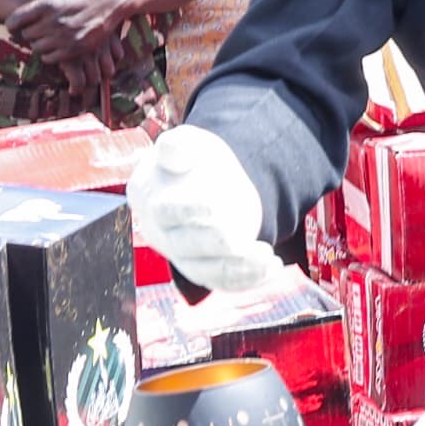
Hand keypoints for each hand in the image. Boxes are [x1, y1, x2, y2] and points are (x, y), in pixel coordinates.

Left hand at [1, 0, 135, 57]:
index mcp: (47, 3)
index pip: (15, 20)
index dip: (12, 23)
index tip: (16, 22)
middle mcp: (55, 21)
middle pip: (26, 35)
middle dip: (27, 31)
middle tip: (34, 27)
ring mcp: (66, 36)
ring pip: (37, 48)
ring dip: (38, 43)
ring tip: (45, 35)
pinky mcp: (76, 47)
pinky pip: (51, 58)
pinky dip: (49, 54)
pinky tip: (55, 44)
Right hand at [130, 121, 289, 292]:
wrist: (210, 180)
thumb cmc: (195, 158)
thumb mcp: (188, 142)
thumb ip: (178, 145)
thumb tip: (173, 152)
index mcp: (150, 199)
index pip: (164, 212)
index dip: (186, 212)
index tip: (212, 207)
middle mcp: (161, 233)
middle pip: (184, 248)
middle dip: (215, 246)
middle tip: (241, 241)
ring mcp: (182, 256)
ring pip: (206, 272)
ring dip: (238, 270)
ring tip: (269, 257)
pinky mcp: (205, 270)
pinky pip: (224, 282)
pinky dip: (249, 280)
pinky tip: (274, 268)